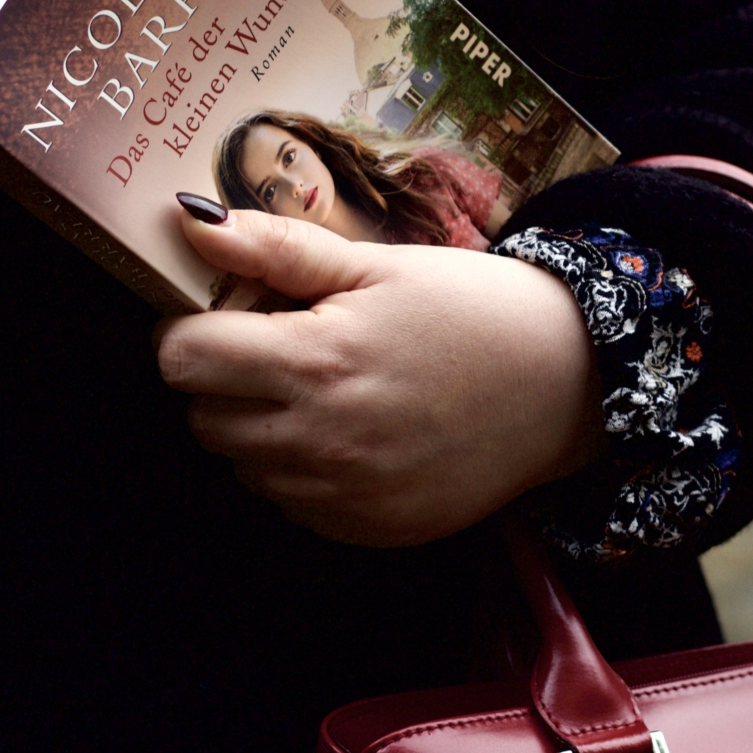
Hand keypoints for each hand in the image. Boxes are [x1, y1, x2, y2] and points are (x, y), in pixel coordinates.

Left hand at [154, 208, 602, 545]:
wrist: (571, 382)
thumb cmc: (474, 310)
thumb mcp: (379, 265)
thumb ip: (277, 249)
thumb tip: (189, 224)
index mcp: (314, 360)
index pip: (181, 359)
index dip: (194, 328)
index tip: (234, 315)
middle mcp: (318, 440)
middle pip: (201, 418)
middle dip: (226, 380)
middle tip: (288, 348)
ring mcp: (343, 495)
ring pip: (243, 466)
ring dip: (264, 428)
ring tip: (333, 389)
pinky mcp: (369, 528)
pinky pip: (294, 503)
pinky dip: (307, 470)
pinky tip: (360, 432)